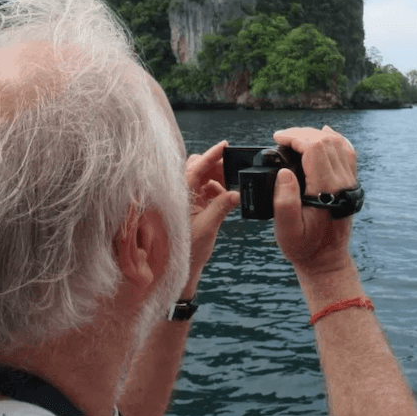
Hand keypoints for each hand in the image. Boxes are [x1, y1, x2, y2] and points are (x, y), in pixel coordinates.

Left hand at [183, 141, 239, 295]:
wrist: (181, 270)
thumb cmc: (188, 250)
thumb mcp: (208, 227)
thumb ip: (222, 207)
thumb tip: (237, 192)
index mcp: (180, 194)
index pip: (196, 168)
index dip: (211, 155)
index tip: (225, 145)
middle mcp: (181, 193)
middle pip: (198, 167)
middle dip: (216, 165)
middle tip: (233, 169)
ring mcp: (186, 198)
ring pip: (203, 177)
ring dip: (218, 178)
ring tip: (231, 187)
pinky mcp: (192, 205)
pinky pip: (205, 188)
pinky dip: (217, 189)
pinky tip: (226, 197)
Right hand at [271, 126, 357, 276]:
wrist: (326, 261)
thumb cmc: (304, 247)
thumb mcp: (287, 230)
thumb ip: (284, 202)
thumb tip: (284, 172)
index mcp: (327, 190)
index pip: (315, 149)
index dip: (295, 137)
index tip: (277, 138)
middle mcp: (342, 182)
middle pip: (326, 141)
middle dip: (302, 133)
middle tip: (281, 137)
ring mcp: (349, 182)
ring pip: (338, 144)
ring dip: (316, 135)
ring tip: (295, 137)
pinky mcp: (350, 183)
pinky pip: (348, 153)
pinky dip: (336, 140)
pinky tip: (325, 135)